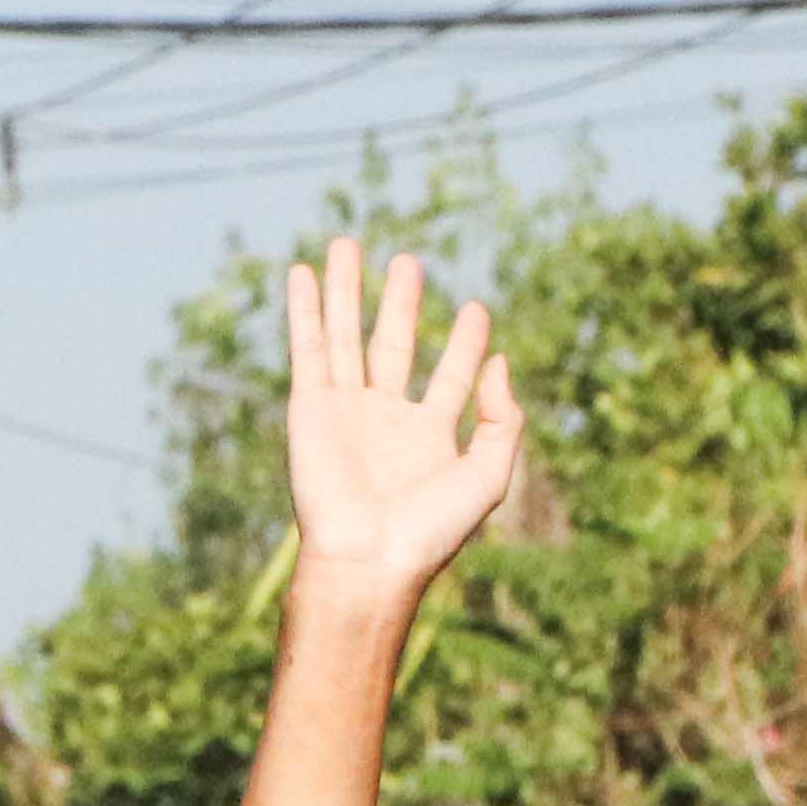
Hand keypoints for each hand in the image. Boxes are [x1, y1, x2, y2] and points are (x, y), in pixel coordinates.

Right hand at [276, 238, 521, 597]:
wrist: (367, 561)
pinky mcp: (310, 408)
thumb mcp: (489, 477)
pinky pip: (308, 348)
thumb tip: (500, 365)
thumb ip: (503, 421)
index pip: (449, 376)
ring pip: (346, 336)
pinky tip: (303, 273)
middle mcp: (386, 419)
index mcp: (430, 437)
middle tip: (409, 261)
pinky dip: (304, 309)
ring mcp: (346, 411)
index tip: (477, 310)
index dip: (465, 344)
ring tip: (347, 244)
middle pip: (393, 345)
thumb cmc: (429, 533)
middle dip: (401, 303)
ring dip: (346, 290)